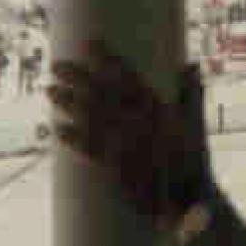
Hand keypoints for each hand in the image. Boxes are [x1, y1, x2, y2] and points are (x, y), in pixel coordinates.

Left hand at [49, 42, 213, 224]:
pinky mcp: (118, 169)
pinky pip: (91, 150)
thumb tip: (191, 64)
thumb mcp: (196, 125)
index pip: (130, 78)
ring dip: (68, 104)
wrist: (191, 202)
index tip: (91, 42)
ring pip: (92, 120)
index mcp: (160, 111)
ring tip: (50, 91)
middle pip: (104, 95)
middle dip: (78, 78)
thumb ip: (191, 94)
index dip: (109, 59)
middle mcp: (142, 125)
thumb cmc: (194, 163)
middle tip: (56, 65)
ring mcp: (128, 147)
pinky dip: (73, 139)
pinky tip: (57, 128)